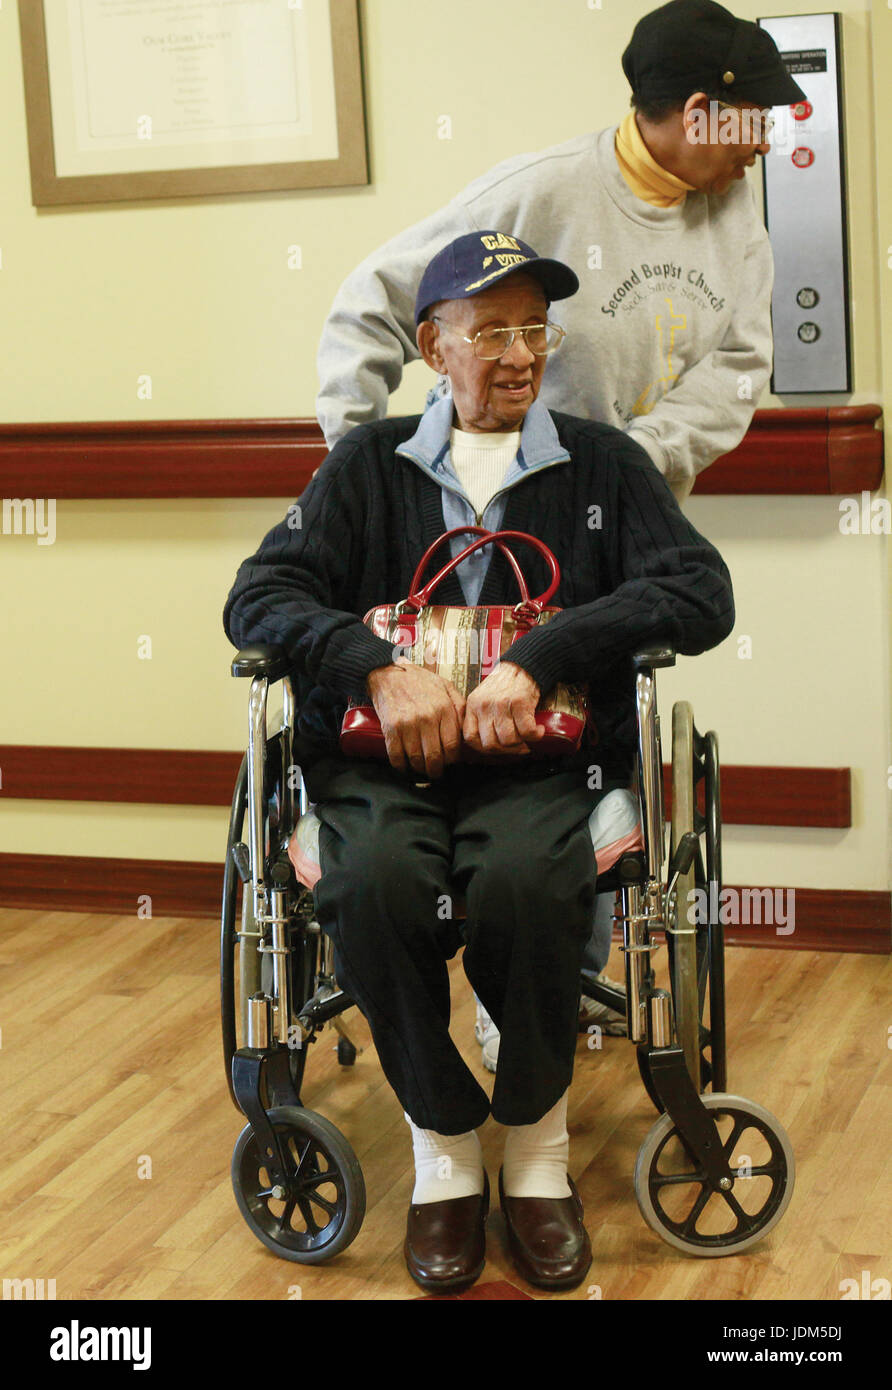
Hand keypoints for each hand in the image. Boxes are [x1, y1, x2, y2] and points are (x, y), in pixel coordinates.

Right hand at [366, 657, 465, 778]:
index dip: (452, 760)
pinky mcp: (391, 728)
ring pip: (416, 760)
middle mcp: (427, 718)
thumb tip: (467, 728)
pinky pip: (396, 756)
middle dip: (436, 770)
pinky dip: (400, 765)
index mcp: (444, 709)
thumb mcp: (446, 686)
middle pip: (435, 757)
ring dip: (419, 769)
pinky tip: (404, 765)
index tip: (449, 762)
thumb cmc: (417, 681)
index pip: (453, 746)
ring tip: (420, 768)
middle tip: (435, 772)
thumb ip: (459, 706)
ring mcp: (408, 724)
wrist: (388, 672)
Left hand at [462, 661, 542, 756]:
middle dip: (506, 750)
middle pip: (490, 744)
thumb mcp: (484, 699)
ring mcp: (501, 704)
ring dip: (522, 743)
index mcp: (473, 706)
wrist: (523, 666)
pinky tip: (537, 730)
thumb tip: (490, 746)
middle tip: (516, 746)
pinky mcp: (519, 703)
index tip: (496, 749)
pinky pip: (527, 732)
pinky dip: (535, 735)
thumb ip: (482, 719)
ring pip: (508, 741)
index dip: (483, 749)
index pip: (470, 738)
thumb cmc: (505, 685)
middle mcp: (484, 706)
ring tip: (527, 735)